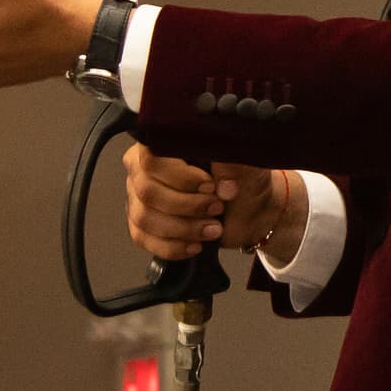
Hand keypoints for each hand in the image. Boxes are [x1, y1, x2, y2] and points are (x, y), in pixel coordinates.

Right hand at [126, 146, 301, 263]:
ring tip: (213, 229)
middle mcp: (145, 168)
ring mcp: (140, 197)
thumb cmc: (244, 182)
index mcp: (166, 144)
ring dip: (184, 228)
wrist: (250, 211)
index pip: (153, 158)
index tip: (211, 185)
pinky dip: (173, 245)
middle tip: (217, 207)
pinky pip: (143, 238)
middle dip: (187, 206)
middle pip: (147, 191)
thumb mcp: (246, 164)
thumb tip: (222, 175)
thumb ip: (233, 160)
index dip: (182, 177)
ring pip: (145, 217)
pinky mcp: (143, 224)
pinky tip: (195, 244)